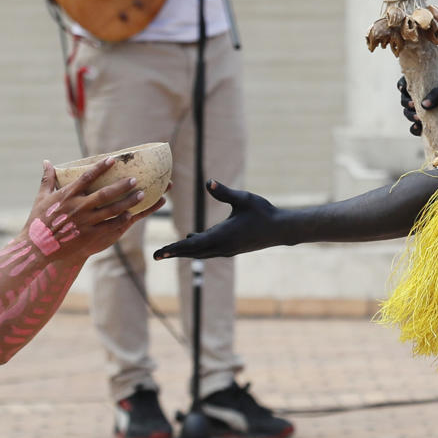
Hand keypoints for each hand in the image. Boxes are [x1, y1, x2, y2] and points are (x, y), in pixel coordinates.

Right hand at [25, 159, 146, 260]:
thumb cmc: (38, 221)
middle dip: (122, 186)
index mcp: (67, 195)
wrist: (37, 247)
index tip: (113, 159)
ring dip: (128, 202)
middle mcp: (78, 207)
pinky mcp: (89, 236)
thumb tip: (46, 161)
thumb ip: (47, 179)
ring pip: (111, 210)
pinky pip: (109, 227)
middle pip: (105, 193)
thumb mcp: (41, 198)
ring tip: (141, 195)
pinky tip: (131, 215)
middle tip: (135, 179)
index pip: (87, 177)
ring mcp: (85, 222)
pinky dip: (121, 220)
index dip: (100, 167)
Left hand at [153, 181, 281, 259]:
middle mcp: (222, 246)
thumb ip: (224, 192)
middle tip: (156, 256)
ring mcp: (227, 249)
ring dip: (185, 251)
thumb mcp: (244, 199)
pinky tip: (192, 240)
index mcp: (222, 235)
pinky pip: (209, 250)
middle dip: (174, 253)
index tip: (160, 253)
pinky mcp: (231, 248)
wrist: (280, 230)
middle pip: (193, 252)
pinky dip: (197, 248)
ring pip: (200, 253)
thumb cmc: (263, 212)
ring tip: (169, 250)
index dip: (175, 248)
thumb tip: (207, 182)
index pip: (193, 245)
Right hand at [398, 75, 437, 135]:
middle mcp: (424, 98)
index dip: (402, 85)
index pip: (409, 83)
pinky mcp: (430, 125)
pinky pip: (416, 128)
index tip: (402, 89)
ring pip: (409, 114)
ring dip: (409, 116)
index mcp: (428, 85)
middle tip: (412, 105)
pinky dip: (414, 129)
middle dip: (405, 103)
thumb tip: (423, 105)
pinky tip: (417, 128)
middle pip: (405, 100)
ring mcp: (426, 112)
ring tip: (418, 118)